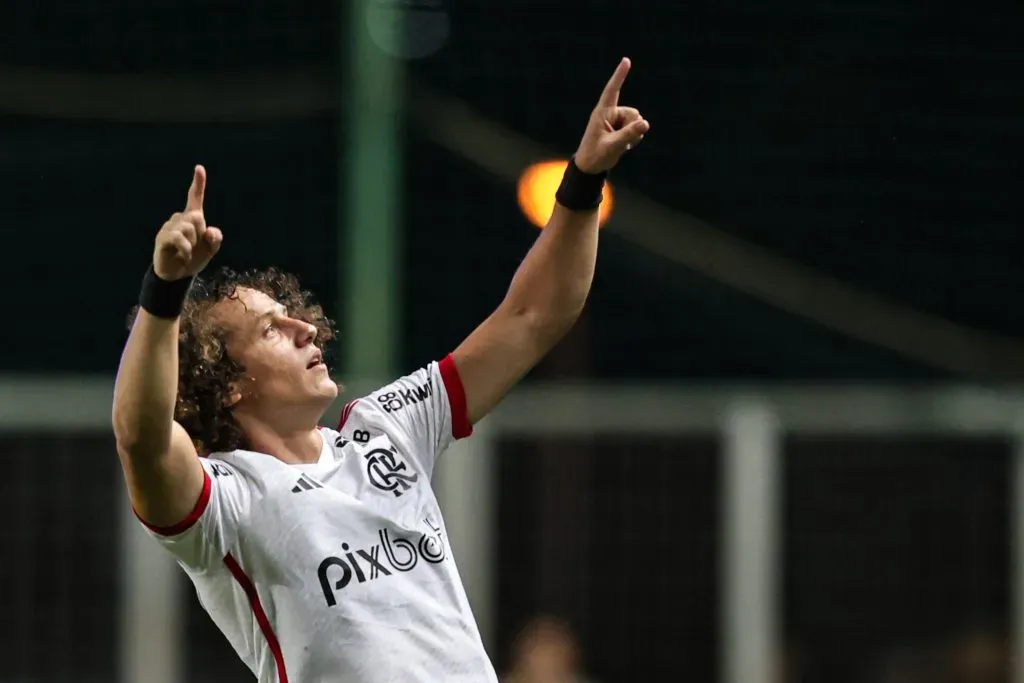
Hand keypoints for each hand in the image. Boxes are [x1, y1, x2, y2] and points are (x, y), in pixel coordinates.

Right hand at [153, 165, 222, 280]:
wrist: (177, 275)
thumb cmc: (193, 259)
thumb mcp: (210, 250)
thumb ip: (216, 239)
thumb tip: (210, 231)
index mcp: (192, 219)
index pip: (195, 198)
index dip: (198, 183)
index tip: (199, 168)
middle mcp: (179, 219)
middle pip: (196, 216)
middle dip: (200, 234)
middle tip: (194, 247)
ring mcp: (169, 228)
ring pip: (188, 228)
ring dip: (193, 244)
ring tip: (187, 252)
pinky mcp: (162, 238)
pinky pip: (179, 238)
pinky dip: (186, 249)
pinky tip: (184, 256)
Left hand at [572, 57, 649, 174]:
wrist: (591, 167)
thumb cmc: (595, 156)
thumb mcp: (612, 146)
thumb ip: (629, 135)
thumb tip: (645, 123)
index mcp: (602, 113)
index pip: (612, 90)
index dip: (619, 75)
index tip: (626, 60)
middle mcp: (611, 113)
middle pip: (633, 113)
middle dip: (632, 128)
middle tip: (617, 142)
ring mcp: (617, 120)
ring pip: (637, 121)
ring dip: (633, 134)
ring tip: (618, 144)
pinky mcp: (622, 128)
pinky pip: (637, 129)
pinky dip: (634, 138)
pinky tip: (623, 146)